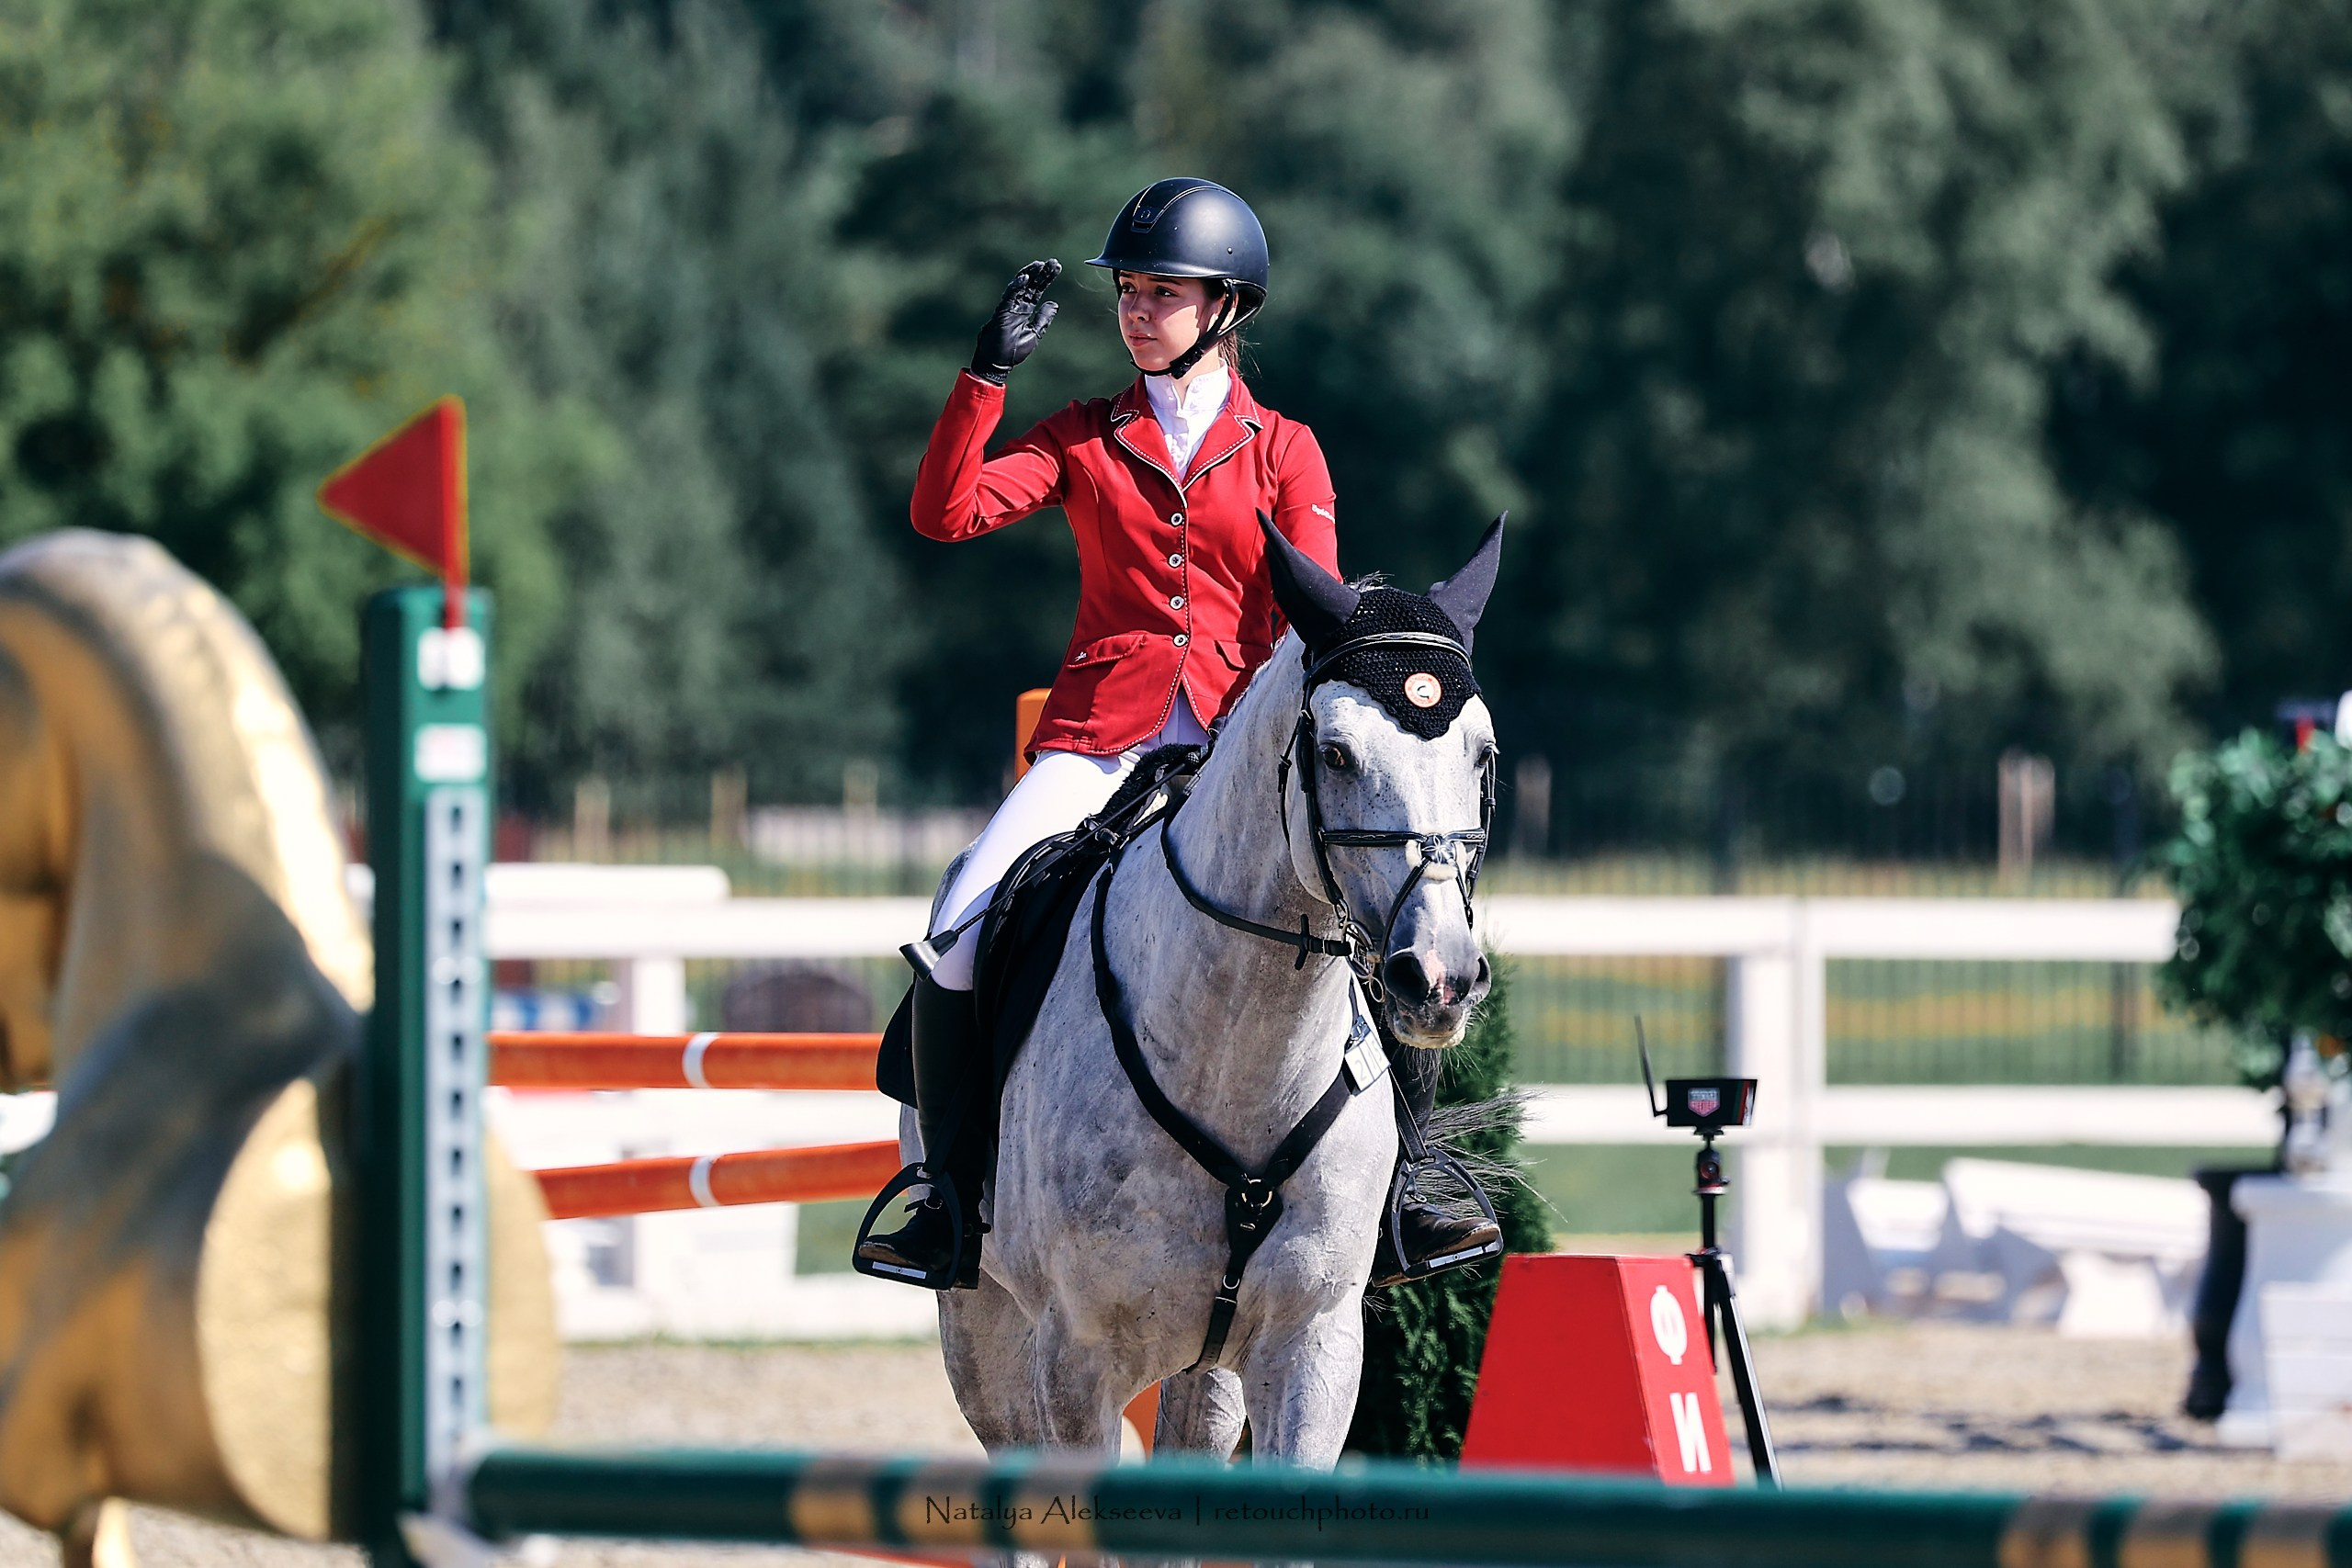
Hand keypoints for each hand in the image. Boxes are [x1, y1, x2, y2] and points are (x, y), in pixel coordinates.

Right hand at [970, 259, 1060, 383]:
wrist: (997, 362)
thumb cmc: (1013, 350)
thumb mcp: (1034, 333)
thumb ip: (1043, 319)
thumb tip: (1054, 304)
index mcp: (1025, 310)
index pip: (1037, 290)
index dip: (1046, 278)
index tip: (1056, 267)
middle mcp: (1017, 306)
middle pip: (1031, 285)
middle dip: (1041, 273)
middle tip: (1053, 262)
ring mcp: (1008, 308)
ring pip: (1019, 287)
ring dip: (1029, 275)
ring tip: (1040, 264)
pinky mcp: (1001, 313)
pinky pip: (1008, 297)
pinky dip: (1015, 287)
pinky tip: (1024, 278)